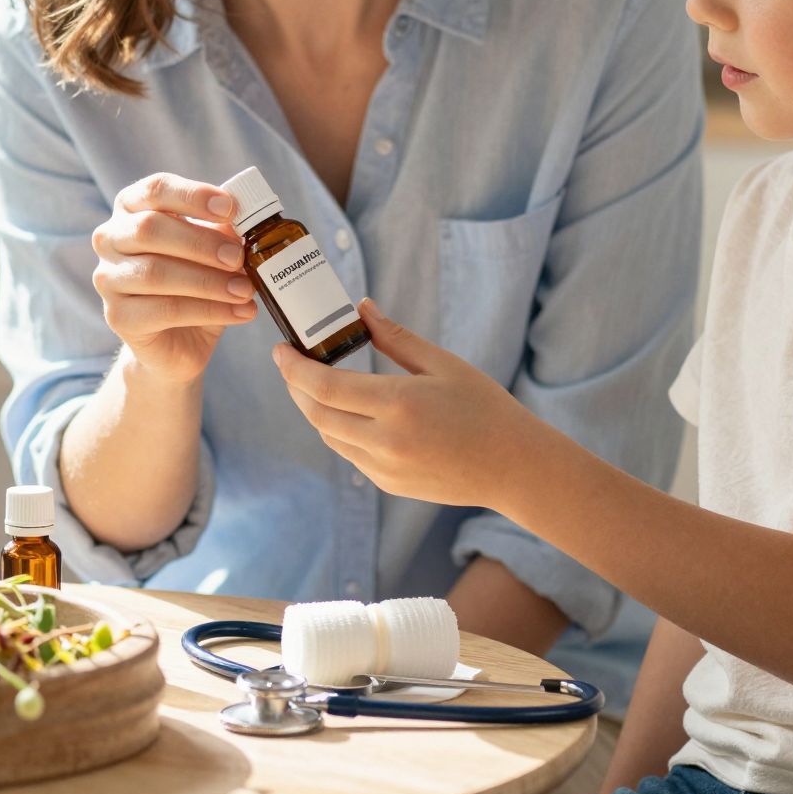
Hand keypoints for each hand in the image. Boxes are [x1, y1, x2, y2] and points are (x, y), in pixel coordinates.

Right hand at [91, 173, 256, 383]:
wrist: (178, 339)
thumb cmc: (194, 281)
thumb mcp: (212, 251)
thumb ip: (223, 230)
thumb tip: (248, 218)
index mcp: (132, 208)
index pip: (156, 190)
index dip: (193, 195)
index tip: (230, 207)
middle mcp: (110, 238)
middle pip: (149, 229)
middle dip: (201, 243)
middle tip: (239, 257)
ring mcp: (108, 279)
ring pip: (155, 273)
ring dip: (208, 281)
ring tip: (245, 290)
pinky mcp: (118, 317)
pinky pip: (165, 310)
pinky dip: (209, 310)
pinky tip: (239, 312)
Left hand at [272, 299, 557, 509]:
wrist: (512, 467)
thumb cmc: (484, 408)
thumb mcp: (443, 364)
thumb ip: (396, 338)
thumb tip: (360, 309)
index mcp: (398, 404)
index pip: (324, 386)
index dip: (293, 368)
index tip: (279, 350)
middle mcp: (385, 441)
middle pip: (316, 412)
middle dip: (296, 386)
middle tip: (291, 363)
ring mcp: (383, 468)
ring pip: (328, 435)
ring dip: (314, 409)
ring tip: (315, 383)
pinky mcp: (387, 484)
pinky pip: (348, 454)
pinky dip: (338, 430)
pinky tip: (346, 411)